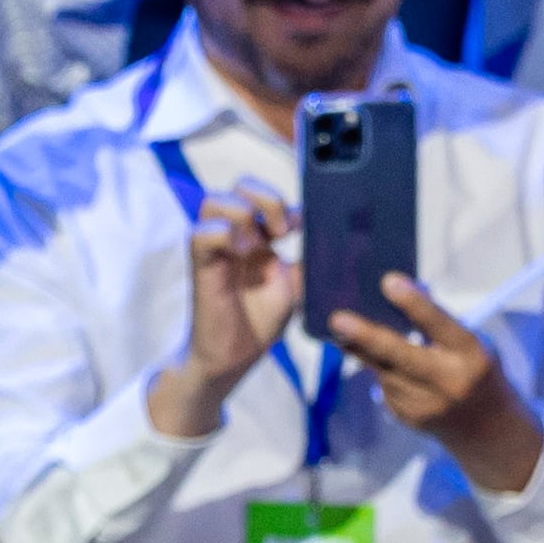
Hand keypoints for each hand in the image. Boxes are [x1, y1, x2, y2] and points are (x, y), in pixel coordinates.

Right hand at [146, 184, 300, 437]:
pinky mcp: (201, 265)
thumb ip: (310, 262)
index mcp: (258, 237)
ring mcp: (216, 248)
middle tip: (283, 232)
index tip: (305, 224)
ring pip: (215, 201)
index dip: (287, 202)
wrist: (233, 357)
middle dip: (266, 199)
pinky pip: (202, 232)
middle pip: (240, 185)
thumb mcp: (296, 287)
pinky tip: (243, 255)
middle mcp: (235, 236)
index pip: (263, 194)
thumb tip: (342, 244)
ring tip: (261, 243)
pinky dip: (224, 235)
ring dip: (244, 214)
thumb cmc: (260, 321)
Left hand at [330, 274, 543, 494]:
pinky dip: (382, 370)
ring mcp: (426, 404)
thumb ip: (439, 322)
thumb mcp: (471, 342)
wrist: (486, 427)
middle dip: (366, 337)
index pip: (439, 325)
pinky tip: (388, 366)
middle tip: (338, 320)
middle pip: (400, 355)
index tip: (388, 282)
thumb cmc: (476, 369)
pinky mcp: (408, 417)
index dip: (414, 304)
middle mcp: (448, 382)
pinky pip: (384, 385)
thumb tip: (399, 292)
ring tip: (343, 328)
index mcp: (471, 354)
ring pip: (384, 370)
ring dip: (365, 349)